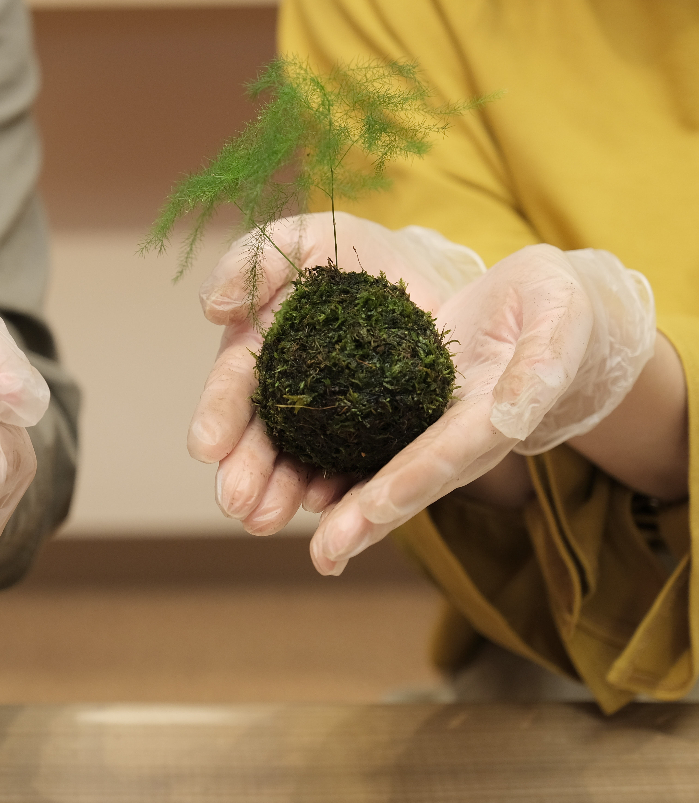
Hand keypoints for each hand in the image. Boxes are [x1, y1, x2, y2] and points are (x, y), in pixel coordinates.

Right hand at [189, 211, 484, 534]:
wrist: (425, 271)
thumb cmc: (351, 252)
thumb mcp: (301, 238)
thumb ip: (253, 260)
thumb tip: (212, 310)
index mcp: (259, 345)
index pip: (234, 382)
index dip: (217, 414)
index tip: (205, 446)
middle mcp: (285, 389)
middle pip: (259, 435)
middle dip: (243, 471)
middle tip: (235, 505)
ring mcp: (327, 417)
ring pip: (297, 461)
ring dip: (278, 492)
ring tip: (266, 521)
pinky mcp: (372, 433)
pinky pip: (352, 467)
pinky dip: (335, 488)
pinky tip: (325, 507)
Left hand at [310, 244, 654, 574]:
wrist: (543, 307)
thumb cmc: (557, 307)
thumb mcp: (559, 320)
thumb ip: (540, 364)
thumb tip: (511, 414)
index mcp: (497, 416)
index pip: (452, 450)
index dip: (415, 477)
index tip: (377, 506)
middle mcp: (462, 437)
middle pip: (414, 482)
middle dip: (370, 518)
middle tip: (327, 555)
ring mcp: (435, 430)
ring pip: (390, 476)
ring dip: (353, 514)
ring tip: (318, 554)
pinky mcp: (410, 411)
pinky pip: (374, 446)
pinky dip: (342, 473)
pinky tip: (304, 495)